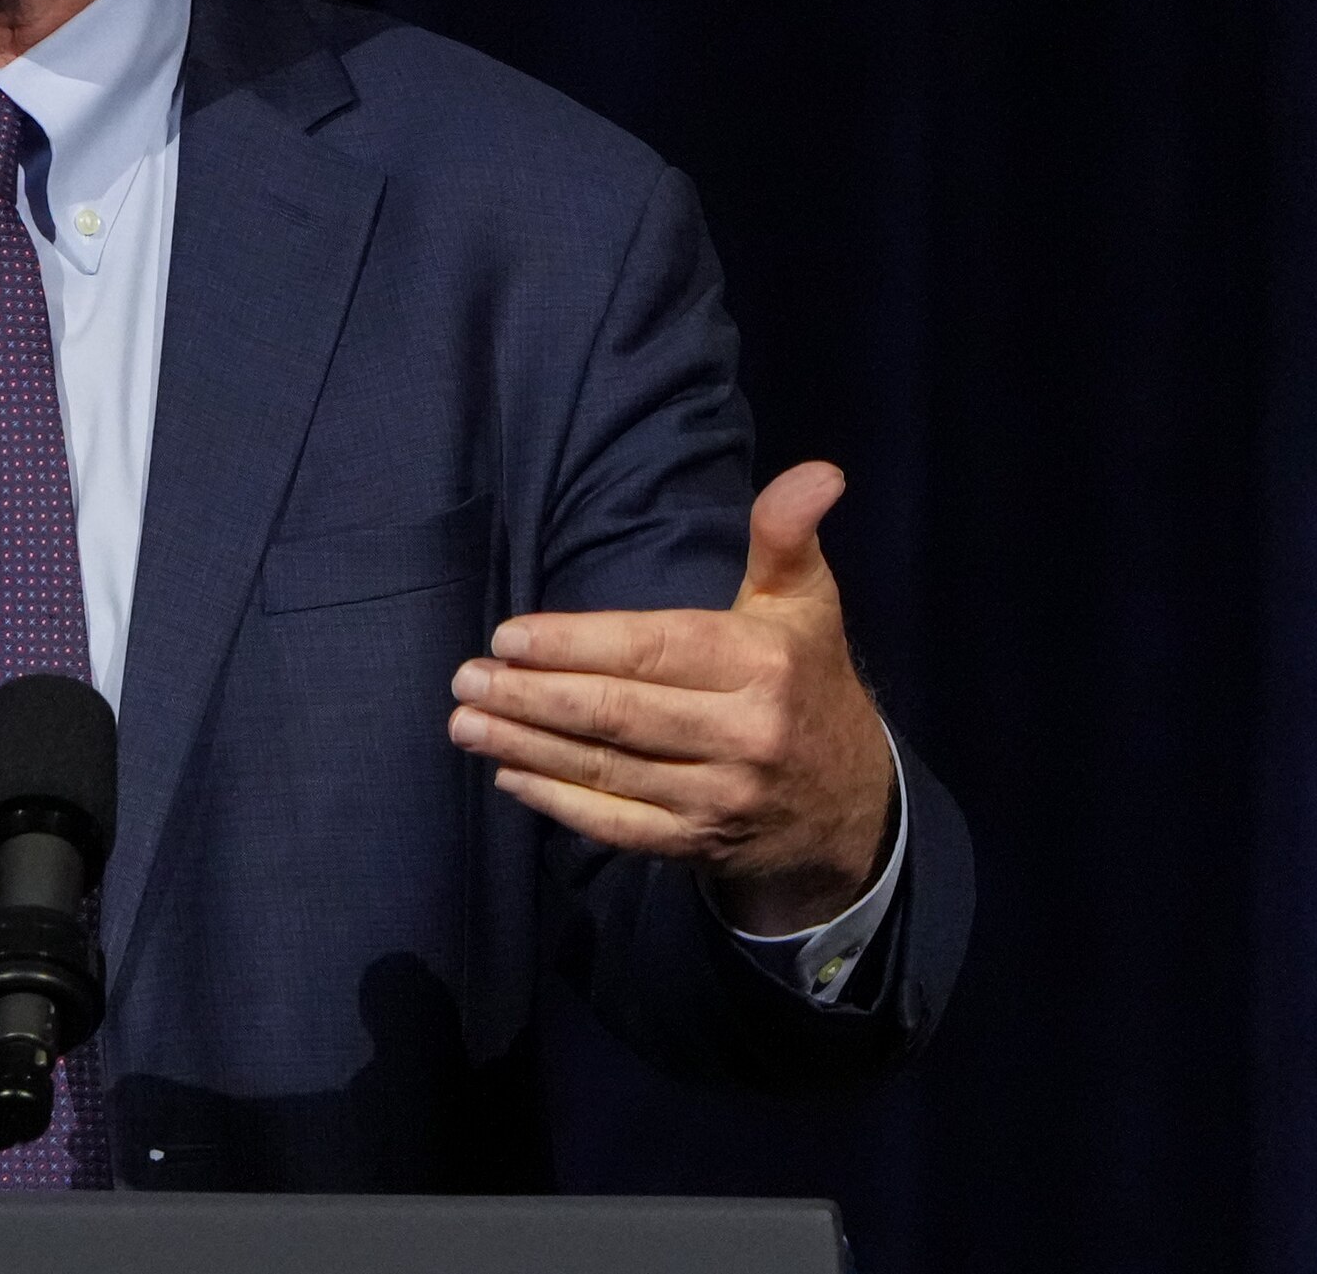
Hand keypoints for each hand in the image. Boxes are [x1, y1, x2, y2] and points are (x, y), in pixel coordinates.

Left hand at [446, 462, 896, 933]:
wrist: (852, 804)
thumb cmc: (806, 680)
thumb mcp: (805, 602)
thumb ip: (785, 536)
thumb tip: (817, 471)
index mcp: (762, 664)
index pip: (651, 649)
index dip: (573, 643)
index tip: (507, 636)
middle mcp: (744, 734)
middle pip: (616, 712)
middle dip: (530, 695)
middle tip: (465, 679)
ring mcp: (720, 797)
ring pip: (605, 768)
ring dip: (525, 746)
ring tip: (465, 722)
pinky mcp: (698, 844)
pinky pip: (616, 824)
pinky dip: (556, 801)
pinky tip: (508, 774)